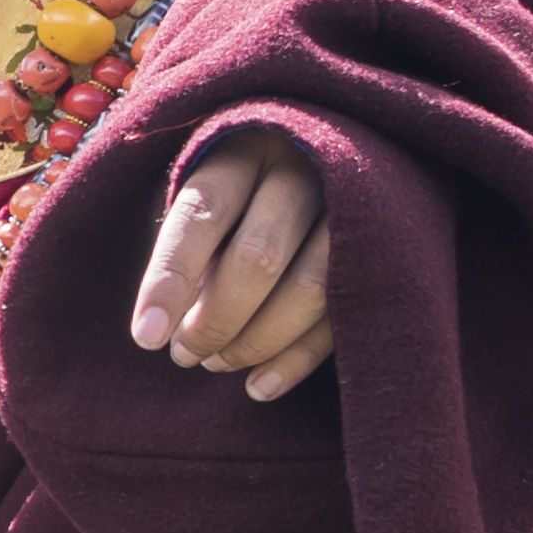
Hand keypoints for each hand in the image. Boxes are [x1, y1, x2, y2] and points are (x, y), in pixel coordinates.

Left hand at [129, 134, 334, 400]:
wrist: (335, 150)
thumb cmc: (244, 181)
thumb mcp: (209, 187)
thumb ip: (192, 244)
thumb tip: (165, 326)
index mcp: (246, 145)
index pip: (202, 214)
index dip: (171, 279)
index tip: (146, 338)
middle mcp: (304, 167)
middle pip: (258, 256)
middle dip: (216, 319)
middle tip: (185, 356)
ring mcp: (353, 206)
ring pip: (310, 288)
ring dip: (257, 341)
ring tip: (217, 365)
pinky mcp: (386, 247)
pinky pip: (343, 312)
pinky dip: (298, 358)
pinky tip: (260, 387)